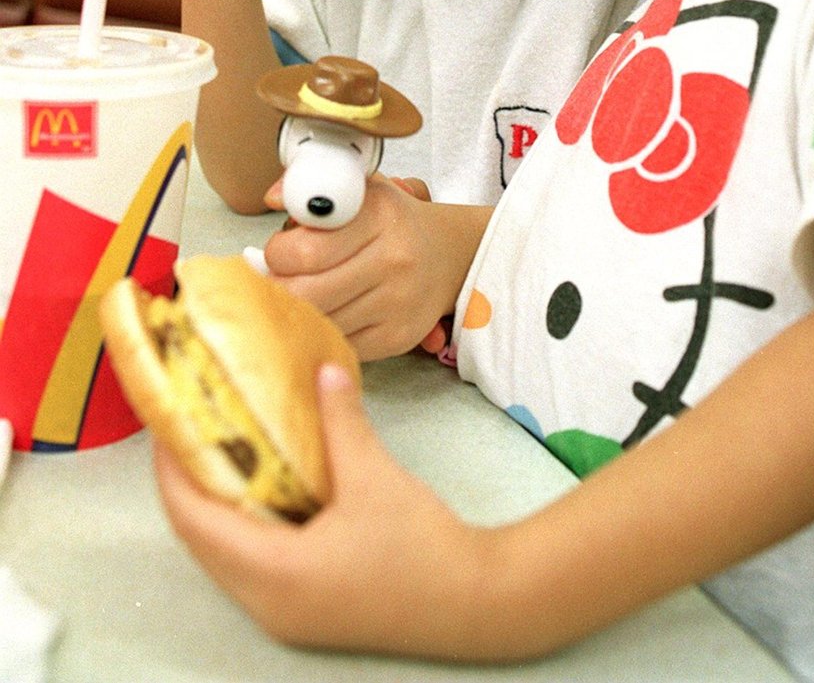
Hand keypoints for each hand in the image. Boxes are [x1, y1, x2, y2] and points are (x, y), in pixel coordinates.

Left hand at [155, 364, 487, 655]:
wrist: (477, 604)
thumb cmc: (422, 548)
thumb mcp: (375, 475)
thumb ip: (340, 421)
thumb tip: (321, 369)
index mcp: (274, 575)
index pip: (193, 519)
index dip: (173, 468)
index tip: (168, 419)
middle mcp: (267, 602)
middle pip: (201, 539)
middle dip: (189, 480)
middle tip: (191, 424)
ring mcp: (286, 611)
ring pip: (225, 553)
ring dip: (217, 502)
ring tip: (220, 444)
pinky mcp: (306, 608)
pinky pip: (253, 562)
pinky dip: (246, 520)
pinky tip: (263, 482)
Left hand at [261, 174, 489, 360]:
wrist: (448, 256)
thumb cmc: (389, 222)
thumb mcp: (358, 190)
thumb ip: (310, 184)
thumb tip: (272, 197)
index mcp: (379, 213)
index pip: (305, 249)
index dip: (277, 255)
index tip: (278, 252)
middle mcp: (394, 258)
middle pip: (307, 293)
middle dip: (279, 289)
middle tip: (276, 280)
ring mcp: (398, 302)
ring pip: (321, 323)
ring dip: (299, 312)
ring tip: (300, 295)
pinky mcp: (399, 337)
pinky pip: (341, 344)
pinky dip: (324, 332)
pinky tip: (327, 314)